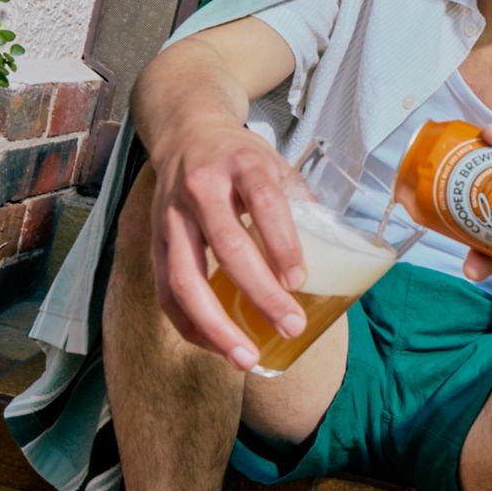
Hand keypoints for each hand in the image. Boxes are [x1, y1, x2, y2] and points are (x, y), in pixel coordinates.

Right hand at [147, 118, 307, 369]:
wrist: (185, 131)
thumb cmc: (240, 156)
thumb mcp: (276, 163)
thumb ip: (302, 204)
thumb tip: (337, 255)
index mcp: (241, 164)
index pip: (264, 202)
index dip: (282, 242)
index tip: (300, 280)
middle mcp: (202, 188)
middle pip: (227, 246)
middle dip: (260, 293)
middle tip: (291, 326)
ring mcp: (171, 216)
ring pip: (185, 278)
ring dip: (216, 325)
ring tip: (247, 358)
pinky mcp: (154, 241)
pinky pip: (166, 291)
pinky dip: (191, 324)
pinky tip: (216, 345)